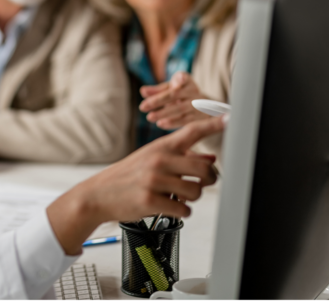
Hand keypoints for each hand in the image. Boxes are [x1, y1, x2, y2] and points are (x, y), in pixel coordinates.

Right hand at [46, 116, 222, 254]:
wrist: (98, 194)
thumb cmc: (127, 176)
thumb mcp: (151, 160)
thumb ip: (181, 159)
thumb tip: (210, 160)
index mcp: (160, 147)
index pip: (191, 132)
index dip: (212, 125)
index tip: (229, 118)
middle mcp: (158, 160)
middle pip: (205, 170)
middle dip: (208, 180)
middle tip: (200, 184)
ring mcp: (154, 180)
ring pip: (196, 192)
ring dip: (191, 198)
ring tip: (176, 196)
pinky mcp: (150, 201)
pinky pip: (184, 210)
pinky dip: (181, 211)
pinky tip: (168, 206)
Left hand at [139, 71, 209, 129]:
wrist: (203, 106)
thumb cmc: (181, 94)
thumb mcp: (170, 89)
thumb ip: (156, 90)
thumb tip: (142, 91)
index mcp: (187, 81)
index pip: (183, 78)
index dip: (182, 79)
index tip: (180, 80)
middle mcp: (194, 92)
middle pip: (176, 95)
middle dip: (158, 100)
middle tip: (142, 107)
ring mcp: (198, 105)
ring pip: (181, 109)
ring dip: (164, 114)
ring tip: (150, 117)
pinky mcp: (199, 117)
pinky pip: (185, 120)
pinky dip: (172, 123)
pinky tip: (160, 124)